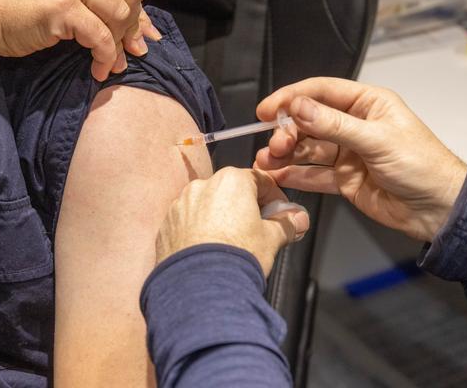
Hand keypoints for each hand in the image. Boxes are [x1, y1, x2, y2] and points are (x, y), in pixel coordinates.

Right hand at [0, 0, 160, 80]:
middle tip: (127, 51)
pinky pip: (100, 37)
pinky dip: (105, 57)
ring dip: (119, 45)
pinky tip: (98, 69)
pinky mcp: (63, 7)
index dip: (136, 14)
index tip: (138, 37)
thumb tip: (145, 26)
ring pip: (118, 16)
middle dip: (131, 29)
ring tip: (110, 62)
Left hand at [156, 167, 309, 275]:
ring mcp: (181, 204)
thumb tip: (298, 220)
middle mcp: (203, 186)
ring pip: (207, 205)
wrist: (199, 287)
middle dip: (246, 207)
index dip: (275, 197)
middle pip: (232, 191)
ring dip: (220, 217)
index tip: (281, 212)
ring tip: (231, 243)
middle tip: (259, 230)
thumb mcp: (272, 239)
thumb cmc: (236, 257)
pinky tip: (209, 250)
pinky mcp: (167, 224)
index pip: (260, 180)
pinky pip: (188, 221)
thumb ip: (287, 224)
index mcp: (231, 181)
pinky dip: (199, 230)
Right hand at [255, 77, 466, 241]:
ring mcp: (347, 153)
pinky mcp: (343, 179)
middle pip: (309, 122)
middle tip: (275, 146)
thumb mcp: (377, 140)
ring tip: (266, 162)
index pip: (321, 92)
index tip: (267, 110)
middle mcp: (353, 125)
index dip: (291, 98)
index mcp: (366, 104)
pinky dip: (295, 175)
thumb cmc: (420, 165)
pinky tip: (278, 175)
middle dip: (287, 132)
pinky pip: (314, 174)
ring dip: (285, 154)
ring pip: (307, 149)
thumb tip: (298, 107)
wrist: (439, 210)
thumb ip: (334, 125)